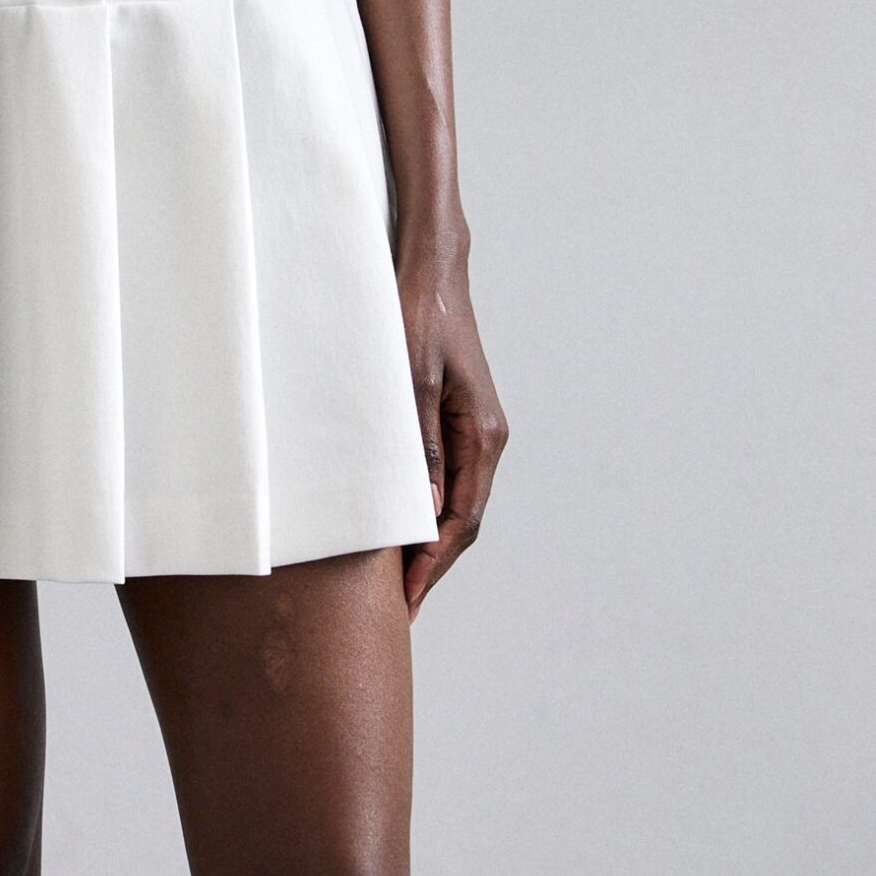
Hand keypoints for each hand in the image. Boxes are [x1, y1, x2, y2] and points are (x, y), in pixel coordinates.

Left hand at [394, 238, 507, 622]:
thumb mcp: (411, 379)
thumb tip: (421, 511)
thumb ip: (418, 444)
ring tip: (392, 580)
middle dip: (430, 565)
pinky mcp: (453, 416)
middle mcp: (484, 437)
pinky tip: (396, 523)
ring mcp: (470, 428)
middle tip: (395, 609)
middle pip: (461, 519)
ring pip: (452, 501)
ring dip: (425, 540)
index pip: (460, 520)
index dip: (432, 566)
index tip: (405, 603)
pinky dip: (421, 507)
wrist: (430, 265)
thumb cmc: (418, 313)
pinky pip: (442, 475)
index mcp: (483, 434)